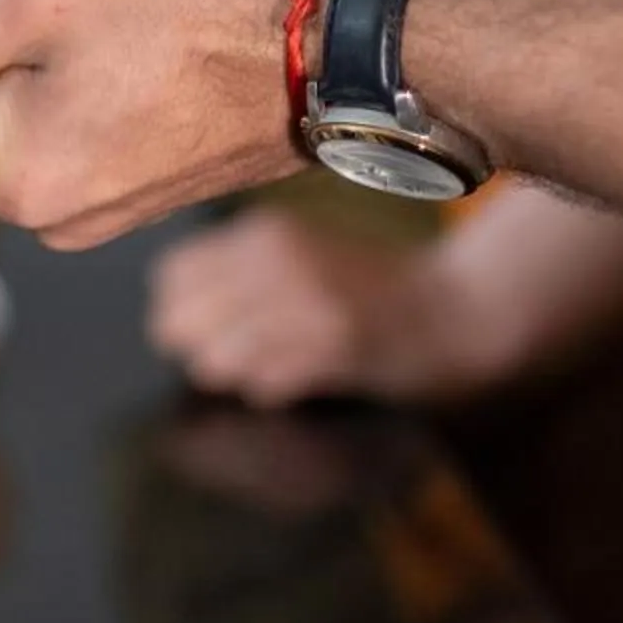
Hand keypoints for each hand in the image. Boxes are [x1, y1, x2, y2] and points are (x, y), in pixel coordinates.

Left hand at [0, 0, 307, 247]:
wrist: (339, 41)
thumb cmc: (198, 10)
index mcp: (19, 183)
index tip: (5, 14)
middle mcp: (64, 217)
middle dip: (16, 39)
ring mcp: (121, 206)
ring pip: (47, 103)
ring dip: (70, 35)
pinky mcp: (167, 182)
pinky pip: (104, 114)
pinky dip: (117, 58)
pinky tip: (161, 11)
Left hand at [148, 209, 481, 407]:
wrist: (457, 307)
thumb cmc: (368, 287)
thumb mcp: (297, 255)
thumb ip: (236, 272)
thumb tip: (164, 313)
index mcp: (264, 232)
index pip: (170, 275)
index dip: (178, 309)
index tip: (207, 325)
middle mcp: (277, 261)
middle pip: (180, 322)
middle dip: (198, 348)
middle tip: (239, 355)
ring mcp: (307, 305)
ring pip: (214, 361)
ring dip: (237, 374)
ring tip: (275, 365)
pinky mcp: (336, 349)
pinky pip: (264, 386)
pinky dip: (274, 390)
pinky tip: (303, 379)